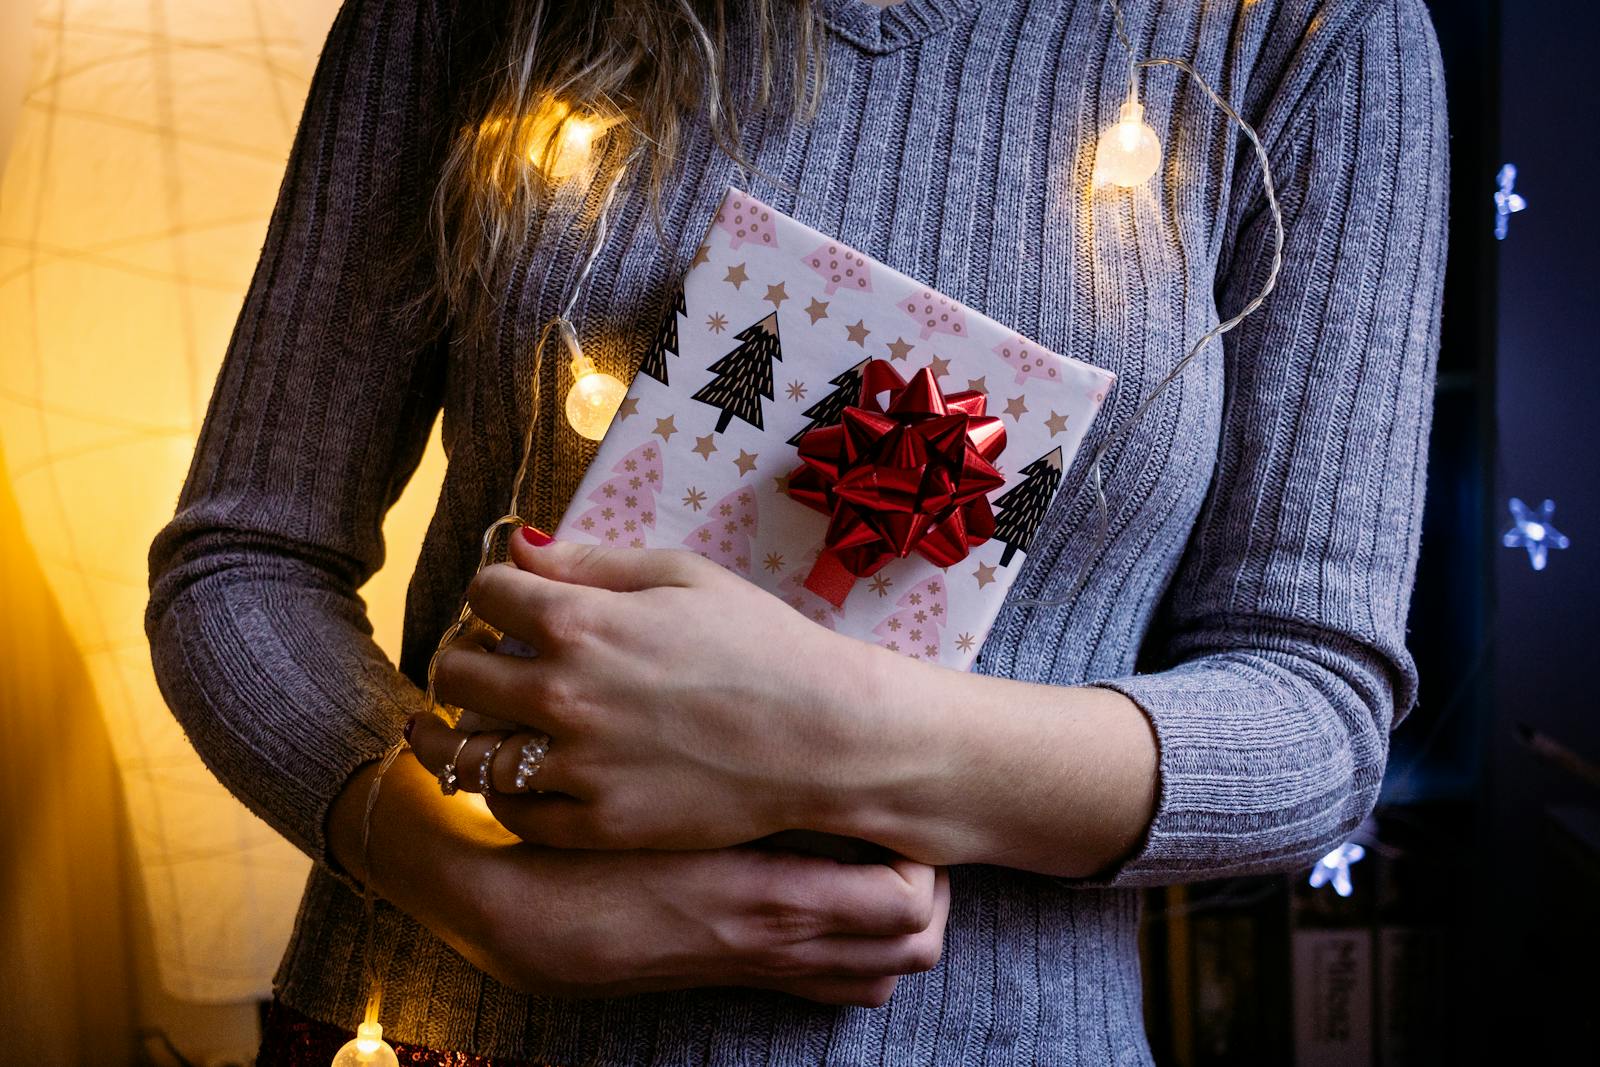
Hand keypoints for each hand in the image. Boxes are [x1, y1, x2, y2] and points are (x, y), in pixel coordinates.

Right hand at [327, 757, 949, 1005]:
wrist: (519, 924)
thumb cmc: (585, 855)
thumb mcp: (650, 809)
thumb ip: (722, 778)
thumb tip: (787, 740)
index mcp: (768, 900)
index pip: (902, 903)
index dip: (930, 866)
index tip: (917, 819)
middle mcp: (779, 945)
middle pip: (912, 944)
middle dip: (934, 897)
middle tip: (920, 840)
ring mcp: (764, 969)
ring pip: (880, 974)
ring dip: (900, 933)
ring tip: (893, 871)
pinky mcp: (740, 979)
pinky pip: (833, 989)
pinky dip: (856, 960)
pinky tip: (840, 912)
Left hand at [408, 528, 891, 851]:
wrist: (823, 736)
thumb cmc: (763, 645)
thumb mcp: (684, 577)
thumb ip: (593, 562)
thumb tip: (520, 547)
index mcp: (580, 622)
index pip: (485, 594)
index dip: (495, 592)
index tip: (511, 605)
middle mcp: (563, 694)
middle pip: (456, 674)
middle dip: (465, 659)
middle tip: (489, 665)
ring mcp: (577, 766)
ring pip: (468, 752)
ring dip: (463, 732)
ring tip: (476, 726)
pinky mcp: (598, 824)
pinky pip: (511, 813)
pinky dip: (504, 793)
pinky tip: (520, 776)